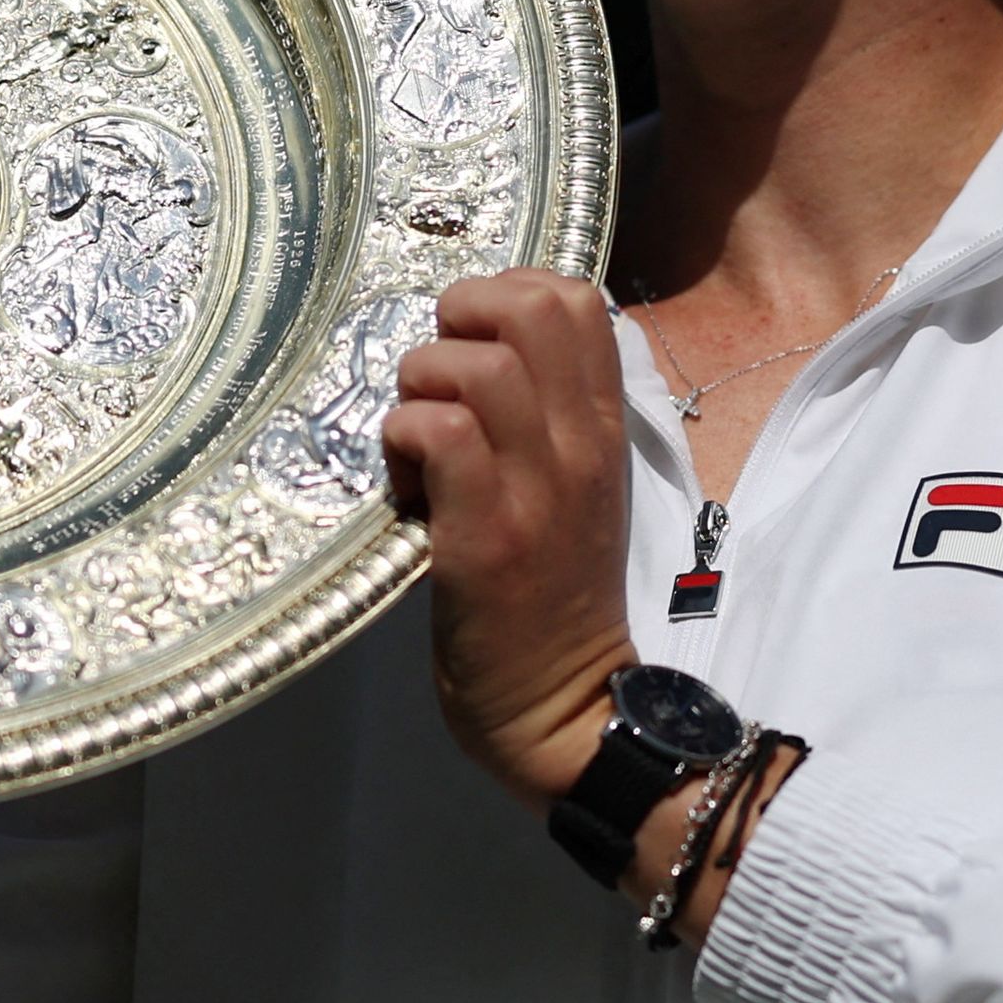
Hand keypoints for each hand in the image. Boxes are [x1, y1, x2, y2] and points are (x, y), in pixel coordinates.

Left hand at [379, 269, 634, 809]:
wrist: (567, 708)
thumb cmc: (553, 596)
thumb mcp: (573, 488)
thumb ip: (546, 416)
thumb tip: (481, 349)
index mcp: (601, 428)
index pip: (573, 297)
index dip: (504, 294)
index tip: (472, 348)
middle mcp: (577, 444)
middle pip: (527, 305)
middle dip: (458, 320)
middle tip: (437, 382)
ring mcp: (535, 488)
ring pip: (470, 366)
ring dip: (418, 392)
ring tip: (417, 450)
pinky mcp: (485, 536)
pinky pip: (435, 433)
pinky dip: (401, 445)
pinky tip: (407, 490)